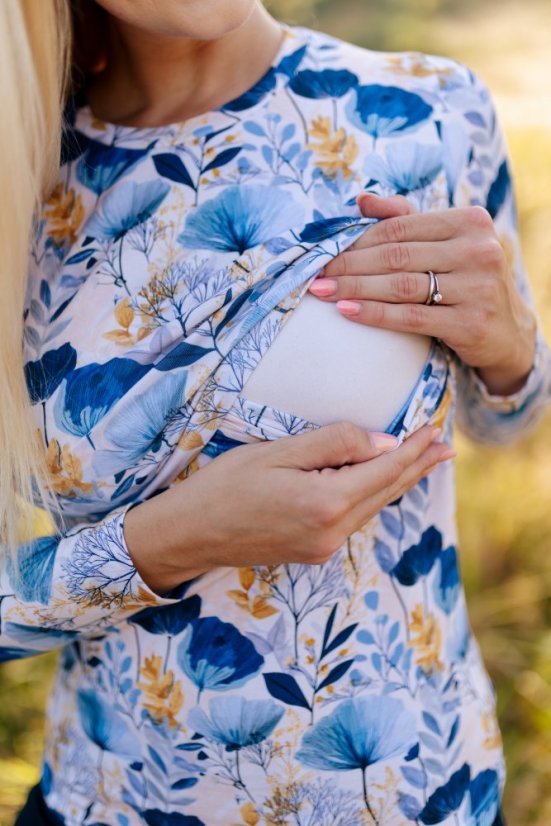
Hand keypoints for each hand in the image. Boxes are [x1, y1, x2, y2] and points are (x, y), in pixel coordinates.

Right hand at [124, 422, 450, 592]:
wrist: (189, 535)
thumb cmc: (225, 486)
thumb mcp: (277, 453)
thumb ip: (333, 444)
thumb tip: (382, 443)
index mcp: (326, 503)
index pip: (384, 471)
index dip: (412, 449)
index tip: (434, 429)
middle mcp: (333, 531)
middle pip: (387, 493)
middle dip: (418, 467)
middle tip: (446, 447)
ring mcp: (324, 546)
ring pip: (373, 507)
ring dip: (399, 482)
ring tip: (424, 461)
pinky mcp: (313, 551)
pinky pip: (354, 518)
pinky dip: (374, 496)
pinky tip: (381, 484)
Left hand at [308, 193, 536, 394]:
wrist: (507, 332)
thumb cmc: (466, 281)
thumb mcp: (445, 244)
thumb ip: (406, 218)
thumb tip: (360, 200)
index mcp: (469, 222)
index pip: (400, 227)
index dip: (358, 240)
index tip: (325, 252)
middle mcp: (478, 250)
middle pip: (396, 256)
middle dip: (349, 265)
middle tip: (316, 274)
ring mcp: (478, 288)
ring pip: (400, 286)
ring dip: (355, 288)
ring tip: (322, 292)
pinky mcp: (470, 323)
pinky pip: (410, 317)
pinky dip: (374, 314)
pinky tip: (347, 312)